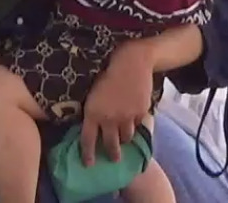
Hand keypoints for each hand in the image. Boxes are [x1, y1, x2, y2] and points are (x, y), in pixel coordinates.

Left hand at [80, 40, 153, 164]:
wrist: (130, 64)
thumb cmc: (106, 74)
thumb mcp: (93, 93)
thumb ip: (93, 110)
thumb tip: (93, 125)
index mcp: (92, 112)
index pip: (87, 139)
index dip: (88, 154)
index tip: (89, 164)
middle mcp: (109, 118)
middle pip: (110, 145)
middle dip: (112, 154)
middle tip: (113, 158)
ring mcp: (126, 117)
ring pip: (126, 137)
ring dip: (124, 139)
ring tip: (124, 140)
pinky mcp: (140, 113)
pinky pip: (138, 126)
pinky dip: (136, 125)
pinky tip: (134, 122)